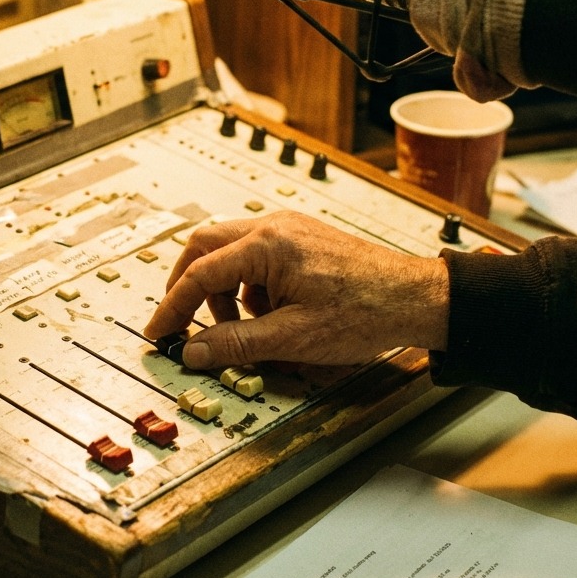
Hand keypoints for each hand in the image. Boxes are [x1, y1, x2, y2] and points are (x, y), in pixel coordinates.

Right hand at [143, 211, 448, 369]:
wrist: (416, 298)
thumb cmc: (366, 311)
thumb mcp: (292, 337)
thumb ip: (236, 343)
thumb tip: (194, 351)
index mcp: (267, 244)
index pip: (199, 273)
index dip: (173, 307)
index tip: (159, 333)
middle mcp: (274, 226)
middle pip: (204, 247)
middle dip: (189, 287)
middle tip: (184, 323)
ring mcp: (289, 229)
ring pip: (229, 251)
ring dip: (223, 289)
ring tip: (246, 327)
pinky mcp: (302, 239)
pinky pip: (256, 255)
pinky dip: (249, 285)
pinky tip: (271, 315)